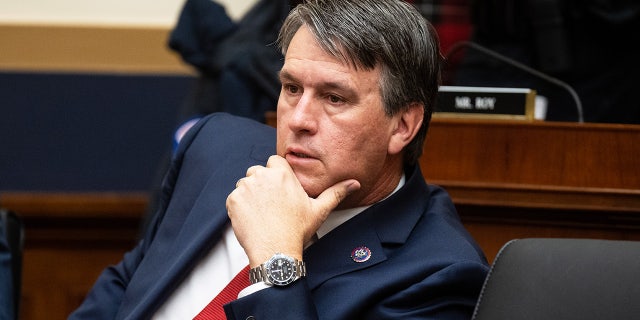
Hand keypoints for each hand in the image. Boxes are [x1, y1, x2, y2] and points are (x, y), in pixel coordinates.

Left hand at [226, 155, 359, 266]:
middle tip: (272, 204)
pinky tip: (253, 218)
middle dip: (263, 184)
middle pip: (258, 172)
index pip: (274, 161)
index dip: (277, 175)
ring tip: (263, 212)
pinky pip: (235, 197)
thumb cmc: (296, 231)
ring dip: (251, 194)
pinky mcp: (233, 200)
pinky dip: (241, 206)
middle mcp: (261, 176)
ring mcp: (245, 188)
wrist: (275, 251)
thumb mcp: (319, 209)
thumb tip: (354, 183)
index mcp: (282, 174)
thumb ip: (336, 192)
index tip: (280, 189)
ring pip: (245, 184)